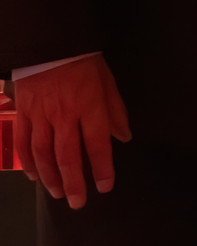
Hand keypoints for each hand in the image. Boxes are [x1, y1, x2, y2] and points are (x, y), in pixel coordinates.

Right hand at [12, 54, 130, 208]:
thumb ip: (115, 112)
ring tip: (58, 193)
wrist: (51, 43)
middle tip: (78, 202)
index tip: (105, 186)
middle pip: (68, 156)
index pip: (97, 145)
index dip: (101, 168)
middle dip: (74, 182)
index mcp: (89, 107)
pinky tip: (34, 176)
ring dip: (51, 177)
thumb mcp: (108, 82)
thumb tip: (123, 137)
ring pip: (43, 154)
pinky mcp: (24, 114)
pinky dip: (28, 162)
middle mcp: (64, 115)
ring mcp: (41, 116)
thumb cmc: (84, 63)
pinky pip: (23, 143)